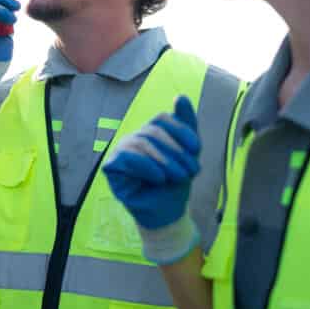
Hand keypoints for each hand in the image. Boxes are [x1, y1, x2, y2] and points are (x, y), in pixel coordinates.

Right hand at [103, 96, 201, 263]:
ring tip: (178, 177)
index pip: (162, 118)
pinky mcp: (112, 167)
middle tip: (191, 171)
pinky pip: (127, 158)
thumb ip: (186, 124)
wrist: (169, 212)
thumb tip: (180, 96)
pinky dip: (146, 166)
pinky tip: (159, 178)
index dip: (180, 131)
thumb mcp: (188, 152)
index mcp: (150, 132)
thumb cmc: (176, 182)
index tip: (197, 149)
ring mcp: (121, 151)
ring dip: (165, 161)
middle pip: (152, 131)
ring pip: (141, 143)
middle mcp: (133, 138)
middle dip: (175, 151)